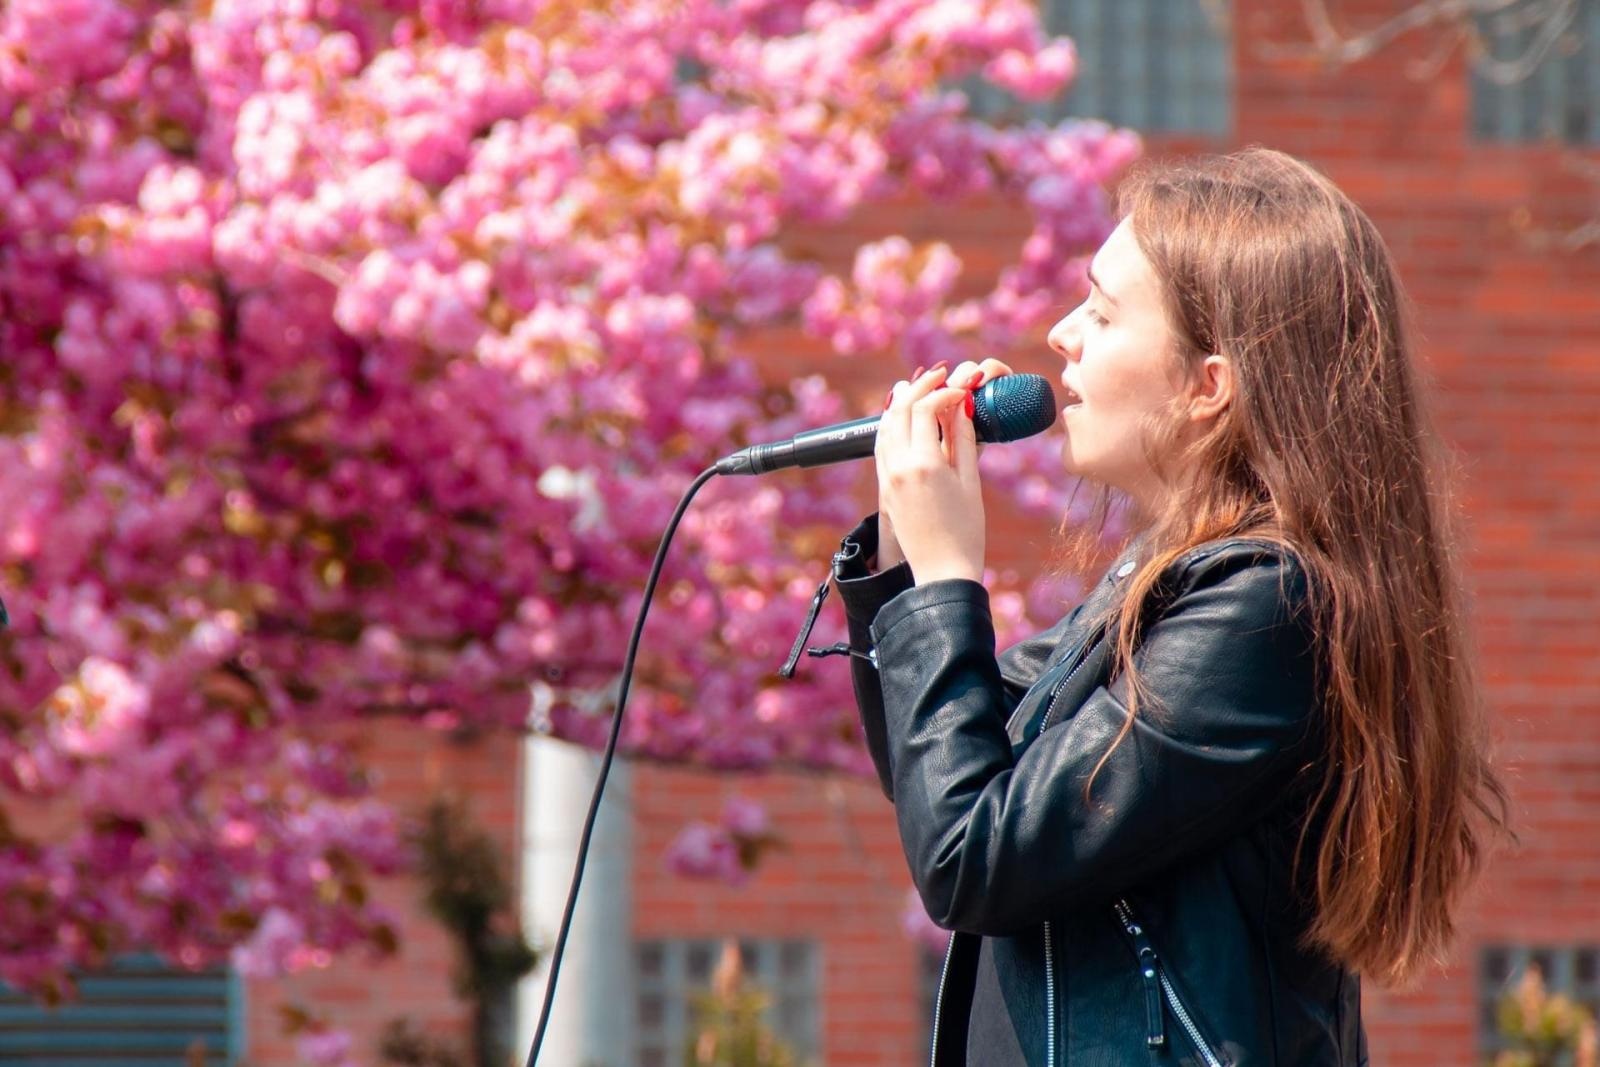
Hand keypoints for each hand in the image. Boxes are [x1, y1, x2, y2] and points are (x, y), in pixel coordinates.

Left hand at [874, 358, 1010, 584]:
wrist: (942, 570)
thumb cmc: (966, 531)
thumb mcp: (970, 481)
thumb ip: (963, 440)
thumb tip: (961, 406)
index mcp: (924, 464)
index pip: (926, 408)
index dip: (944, 392)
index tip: (961, 389)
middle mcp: (899, 467)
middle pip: (901, 410)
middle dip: (919, 388)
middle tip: (938, 375)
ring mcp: (888, 478)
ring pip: (886, 426)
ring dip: (900, 402)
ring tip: (915, 386)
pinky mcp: (884, 489)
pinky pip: (881, 447)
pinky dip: (890, 426)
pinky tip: (901, 418)